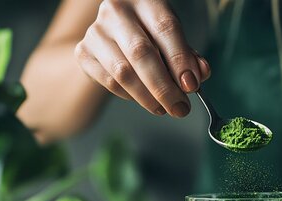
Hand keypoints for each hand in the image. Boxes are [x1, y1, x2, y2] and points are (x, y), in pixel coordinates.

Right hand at [74, 0, 210, 116]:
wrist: (114, 32)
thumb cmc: (150, 34)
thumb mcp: (173, 37)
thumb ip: (187, 55)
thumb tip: (198, 76)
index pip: (166, 28)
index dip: (180, 60)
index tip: (192, 86)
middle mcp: (117, 11)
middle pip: (141, 53)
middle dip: (164, 87)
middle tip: (180, 108)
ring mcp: (96, 31)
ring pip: (123, 72)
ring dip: (148, 97)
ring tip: (164, 108)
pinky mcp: (83, 52)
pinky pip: (109, 82)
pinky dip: (130, 96)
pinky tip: (144, 99)